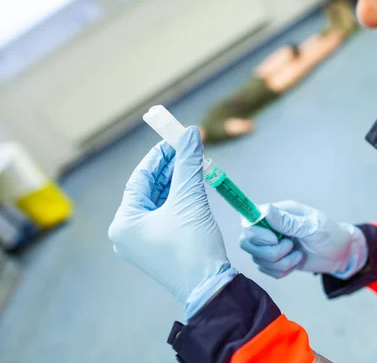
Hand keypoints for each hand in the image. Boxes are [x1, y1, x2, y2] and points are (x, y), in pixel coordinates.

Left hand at [108, 126, 233, 308]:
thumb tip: (191, 132)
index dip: (159, 156)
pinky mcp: (158, 248)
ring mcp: (141, 242)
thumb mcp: (190, 199)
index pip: (140, 178)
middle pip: (148, 189)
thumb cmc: (193, 246)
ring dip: (175, 183)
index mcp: (124, 222)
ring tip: (193, 165)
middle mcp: (127, 233)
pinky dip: (177, 200)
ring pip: (157, 202)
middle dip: (169, 168)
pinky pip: (164, 216)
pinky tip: (191, 186)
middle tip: (187, 149)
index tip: (175, 138)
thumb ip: (188, 163)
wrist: (209, 287)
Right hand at [239, 201, 366, 278]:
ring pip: (258, 259)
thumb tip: (266, 210)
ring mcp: (271, 245)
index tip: (274, 239)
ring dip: (280, 262)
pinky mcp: (275, 260)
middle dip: (269, 251)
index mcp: (279, 212)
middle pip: (247, 242)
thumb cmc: (330, 234)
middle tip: (289, 247)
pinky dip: (282, 271)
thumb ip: (288, 222)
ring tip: (298, 255)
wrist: (340, 253)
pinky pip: (267, 271)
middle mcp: (270, 228)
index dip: (256, 232)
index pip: (249, 219)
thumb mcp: (312, 227)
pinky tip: (296, 262)